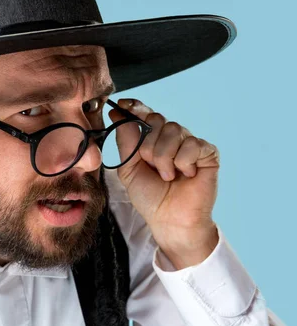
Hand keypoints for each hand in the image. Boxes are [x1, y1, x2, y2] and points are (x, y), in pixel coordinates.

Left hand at [109, 98, 219, 268]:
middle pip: (157, 120)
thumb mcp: (129, 170)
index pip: (145, 114)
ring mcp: (190, 144)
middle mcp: (172, 138)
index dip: (135, 107)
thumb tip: (117, 114)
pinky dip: (183, 162)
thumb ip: (126, 142)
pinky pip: (192, 145)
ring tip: (167, 176)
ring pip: (173, 130)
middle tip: (151, 166)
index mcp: (153, 140)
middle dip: (148, 145)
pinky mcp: (208, 153)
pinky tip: (185, 175)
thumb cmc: (150, 197)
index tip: (122, 105)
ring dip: (164, 158)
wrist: (169, 220)